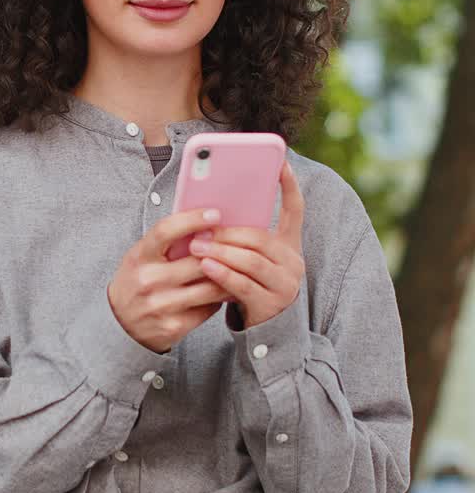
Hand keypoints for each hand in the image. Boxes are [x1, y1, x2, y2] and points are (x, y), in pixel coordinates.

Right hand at [108, 207, 232, 352]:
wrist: (119, 324)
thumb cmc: (136, 283)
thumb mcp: (141, 257)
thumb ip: (166, 243)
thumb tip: (204, 224)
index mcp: (139, 257)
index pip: (166, 231)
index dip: (192, 219)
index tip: (215, 214)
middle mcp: (148, 280)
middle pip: (197, 261)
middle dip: (222, 252)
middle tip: (238, 245)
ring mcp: (161, 305)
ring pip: (209, 287)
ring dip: (228, 277)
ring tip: (239, 268)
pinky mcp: (174, 326)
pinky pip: (208, 309)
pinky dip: (220, 299)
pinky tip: (225, 291)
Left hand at [188, 160, 304, 329]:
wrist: (265, 330)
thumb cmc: (249, 285)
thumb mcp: (248, 259)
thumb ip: (240, 238)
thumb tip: (211, 212)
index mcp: (289, 244)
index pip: (296, 209)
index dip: (289, 185)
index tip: (280, 162)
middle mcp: (293, 262)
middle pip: (260, 238)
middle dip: (229, 232)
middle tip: (202, 228)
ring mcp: (285, 284)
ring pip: (251, 260)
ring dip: (221, 252)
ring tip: (196, 247)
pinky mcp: (271, 304)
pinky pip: (244, 285)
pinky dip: (222, 274)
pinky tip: (205, 267)